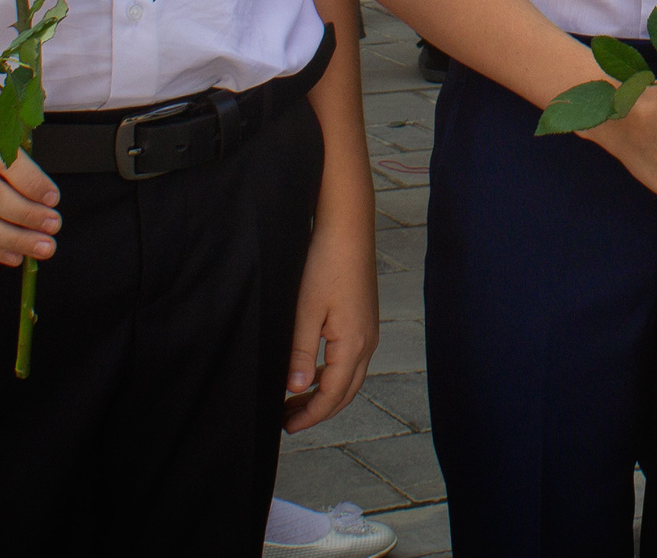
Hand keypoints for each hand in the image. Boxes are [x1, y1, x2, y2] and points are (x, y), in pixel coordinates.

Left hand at [282, 203, 379, 431]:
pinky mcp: (364, 319)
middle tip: (288, 422)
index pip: (332, 394)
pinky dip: (332, 374)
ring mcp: (368, 330)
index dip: (310, 415)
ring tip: (296, 401)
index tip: (287, 427)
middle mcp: (367, 341)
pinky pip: (351, 360)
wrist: (348, 229)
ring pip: (350, 377)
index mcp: (353, 343)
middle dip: (318, 410)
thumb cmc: (326, 265)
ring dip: (325, 393)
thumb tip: (297, 389)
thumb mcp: (305, 311)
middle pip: (346, 392)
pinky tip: (313, 371)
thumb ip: (301, 353)